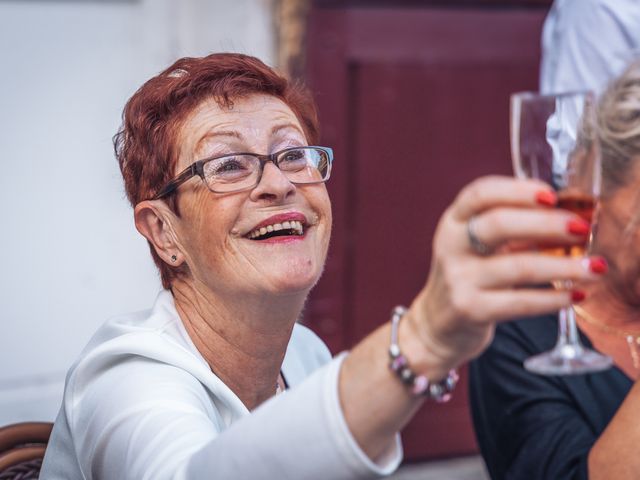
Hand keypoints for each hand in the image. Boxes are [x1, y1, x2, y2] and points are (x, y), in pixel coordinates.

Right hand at [403, 176, 604, 374]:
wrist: (438, 325)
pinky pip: (519, 302)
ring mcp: (458, 278)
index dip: (517, 190)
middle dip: (547, 224)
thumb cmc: (470, 275)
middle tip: (582, 229)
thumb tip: (571, 214)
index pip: (480, 193)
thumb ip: (512, 226)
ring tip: (595, 267)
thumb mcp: (477, 244)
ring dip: (563, 266)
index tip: (553, 195)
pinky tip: (575, 295)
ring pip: (517, 267)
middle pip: (499, 224)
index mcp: (454, 221)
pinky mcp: (470, 310)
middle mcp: (451, 245)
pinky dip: (553, 299)